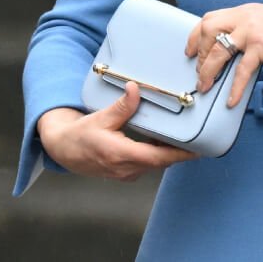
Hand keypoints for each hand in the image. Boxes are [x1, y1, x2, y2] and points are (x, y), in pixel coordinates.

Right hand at [36, 84, 195, 179]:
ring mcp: (125, 173)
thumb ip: (120, 106)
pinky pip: (147, 165)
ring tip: (186, 138)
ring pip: (155, 165)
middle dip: (180, 152)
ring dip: (169, 154)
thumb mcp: (100, 117)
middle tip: (199, 138)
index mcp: (120, 154)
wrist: (64, 150)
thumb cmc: (80, 135)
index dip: (179, 155)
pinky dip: (158, 155)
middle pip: (161, 162)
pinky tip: (164, 143)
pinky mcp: (125, 173)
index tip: (197, 150)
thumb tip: (134, 89)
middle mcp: (125, 168)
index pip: (157, 158)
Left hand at [186, 4, 262, 106]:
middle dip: (198, 53)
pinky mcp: (262, 47)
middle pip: (207, 30)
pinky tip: (232, 99)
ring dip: (208, 71)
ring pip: (218, 51)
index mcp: (243, 11)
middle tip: (200, 71)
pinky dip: (234, 87)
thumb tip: (232, 43)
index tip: (190, 50)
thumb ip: (247, 26)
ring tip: (206, 86)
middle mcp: (244, 18)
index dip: (195, 35)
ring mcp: (252, 31)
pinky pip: (242, 70)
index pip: (209, 18)